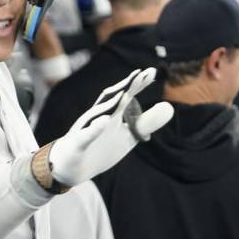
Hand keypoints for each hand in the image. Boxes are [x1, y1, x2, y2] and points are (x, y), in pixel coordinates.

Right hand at [48, 68, 172, 185]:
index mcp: (112, 116)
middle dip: (125, 88)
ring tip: (125, 92)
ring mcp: (86, 131)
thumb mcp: (128, 137)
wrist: (69, 166)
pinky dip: (93, 130)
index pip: (126, 97)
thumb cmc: (99, 148)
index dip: (137, 85)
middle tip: (140, 74)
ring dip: (110, 105)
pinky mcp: (77, 145)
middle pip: (112, 101)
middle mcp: (98, 119)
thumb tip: (169, 107)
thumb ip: (146, 122)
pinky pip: (84, 137)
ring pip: (97, 115)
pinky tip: (103, 121)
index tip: (151, 72)